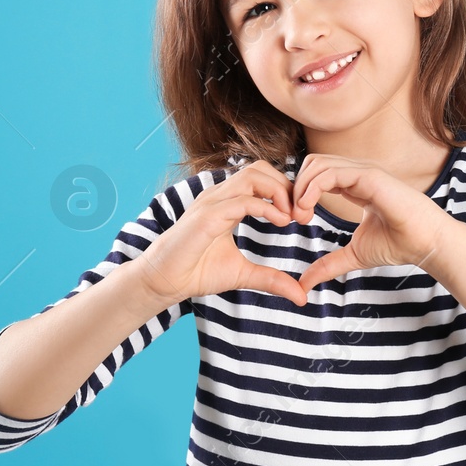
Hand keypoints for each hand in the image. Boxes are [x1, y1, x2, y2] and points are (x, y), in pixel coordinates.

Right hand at [136, 161, 308, 307]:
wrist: (164, 282)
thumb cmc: (197, 272)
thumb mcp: (243, 274)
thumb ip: (272, 279)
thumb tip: (301, 296)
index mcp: (227, 201)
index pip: (262, 178)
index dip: (286, 191)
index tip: (301, 216)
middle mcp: (220, 195)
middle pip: (261, 168)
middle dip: (286, 186)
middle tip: (301, 214)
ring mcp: (212, 202)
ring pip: (252, 175)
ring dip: (279, 192)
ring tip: (291, 217)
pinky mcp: (207, 216)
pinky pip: (242, 200)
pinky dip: (266, 207)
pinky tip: (280, 222)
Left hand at [290, 153, 453, 296]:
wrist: (427, 244)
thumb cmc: (398, 245)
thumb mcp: (354, 255)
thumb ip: (328, 265)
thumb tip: (304, 284)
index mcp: (355, 185)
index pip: (317, 175)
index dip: (301, 193)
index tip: (298, 220)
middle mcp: (357, 173)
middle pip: (312, 163)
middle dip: (296, 187)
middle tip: (296, 217)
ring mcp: (363, 171)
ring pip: (318, 163)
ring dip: (301, 187)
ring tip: (302, 215)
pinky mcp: (369, 176)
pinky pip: (331, 172)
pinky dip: (312, 188)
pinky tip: (308, 208)